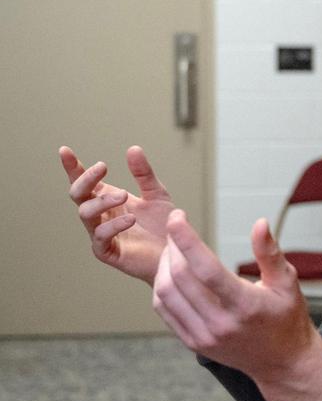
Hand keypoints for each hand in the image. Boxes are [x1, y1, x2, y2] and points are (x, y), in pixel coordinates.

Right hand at [60, 145, 174, 284]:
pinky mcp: (107, 252)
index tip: (65, 151)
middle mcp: (100, 215)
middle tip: (103, 167)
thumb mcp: (156, 194)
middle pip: (78, 194)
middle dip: (85, 179)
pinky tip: (130, 219)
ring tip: (124, 194)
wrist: (176, 252)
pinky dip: (113, 225)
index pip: (84, 182)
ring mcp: (101, 234)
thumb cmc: (163, 226)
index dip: (72, 167)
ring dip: (102, 201)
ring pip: (85, 214)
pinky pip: (100, 236)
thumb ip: (144, 174)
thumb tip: (133, 148)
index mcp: (107, 199)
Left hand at [154, 210, 321, 400]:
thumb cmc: (287, 317)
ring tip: (173, 249)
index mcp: (245, 306)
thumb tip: (260, 222)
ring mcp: (203, 336)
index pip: (206, 268)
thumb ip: (270, 253)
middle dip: (173, 247)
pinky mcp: (192, 343)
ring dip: (163, 266)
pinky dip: (162, 286)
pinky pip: (165, 310)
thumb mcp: (287, 283)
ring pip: (165, 294)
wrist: (282, 362)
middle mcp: (220, 324)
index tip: (177, 217)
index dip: (186, 239)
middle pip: (180, 278)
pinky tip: (172, 272)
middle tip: (176, 229)